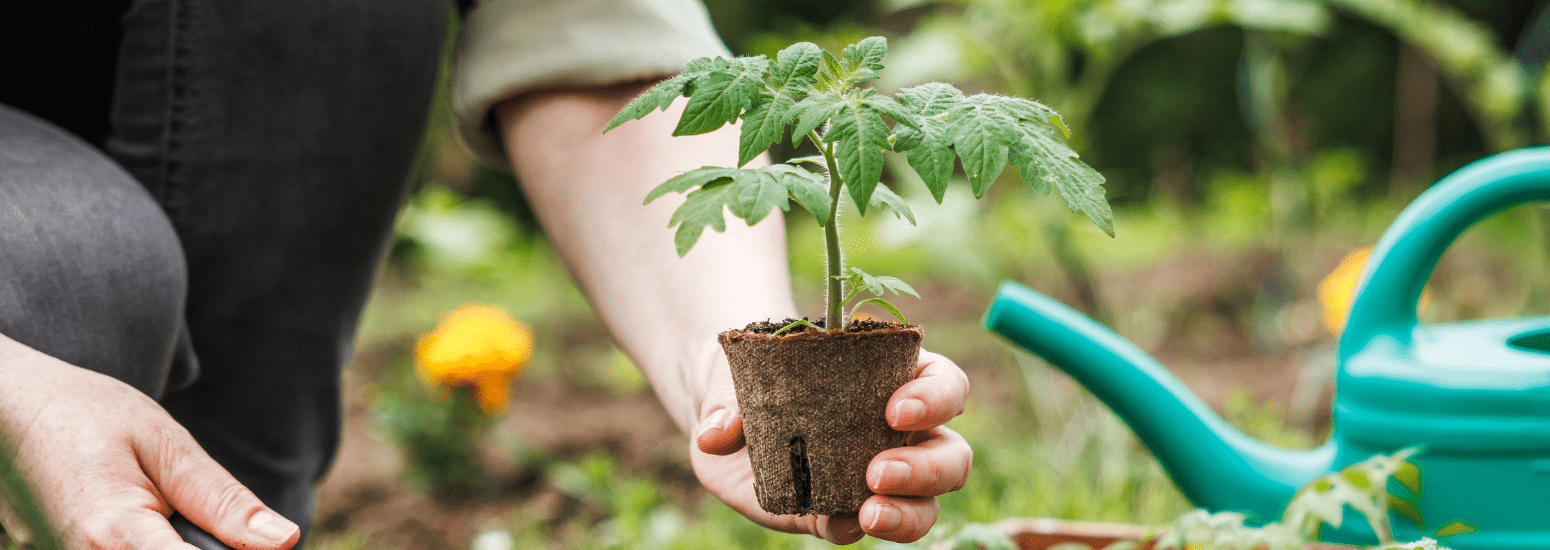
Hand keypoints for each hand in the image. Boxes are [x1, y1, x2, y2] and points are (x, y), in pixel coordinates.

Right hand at [0, 337, 299, 549]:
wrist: (5, 408)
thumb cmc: (84, 413)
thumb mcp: (163, 443)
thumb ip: (222, 501)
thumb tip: (284, 541)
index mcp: (114, 534)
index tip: (258, 544)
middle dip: (206, 549)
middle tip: (209, 519)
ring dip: (180, 544)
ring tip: (168, 513)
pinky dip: (145, 542)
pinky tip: (150, 523)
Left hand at [690, 349, 971, 543]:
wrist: (725, 410)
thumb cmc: (756, 371)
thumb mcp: (743, 367)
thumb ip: (730, 397)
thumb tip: (718, 434)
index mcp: (896, 378)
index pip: (945, 385)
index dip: (936, 398)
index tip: (896, 410)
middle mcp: (899, 433)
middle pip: (950, 454)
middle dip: (926, 468)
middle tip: (878, 471)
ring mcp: (873, 477)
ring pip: (924, 504)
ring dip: (907, 512)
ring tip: (870, 511)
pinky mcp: (838, 511)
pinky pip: (859, 527)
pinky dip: (852, 527)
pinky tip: (839, 522)